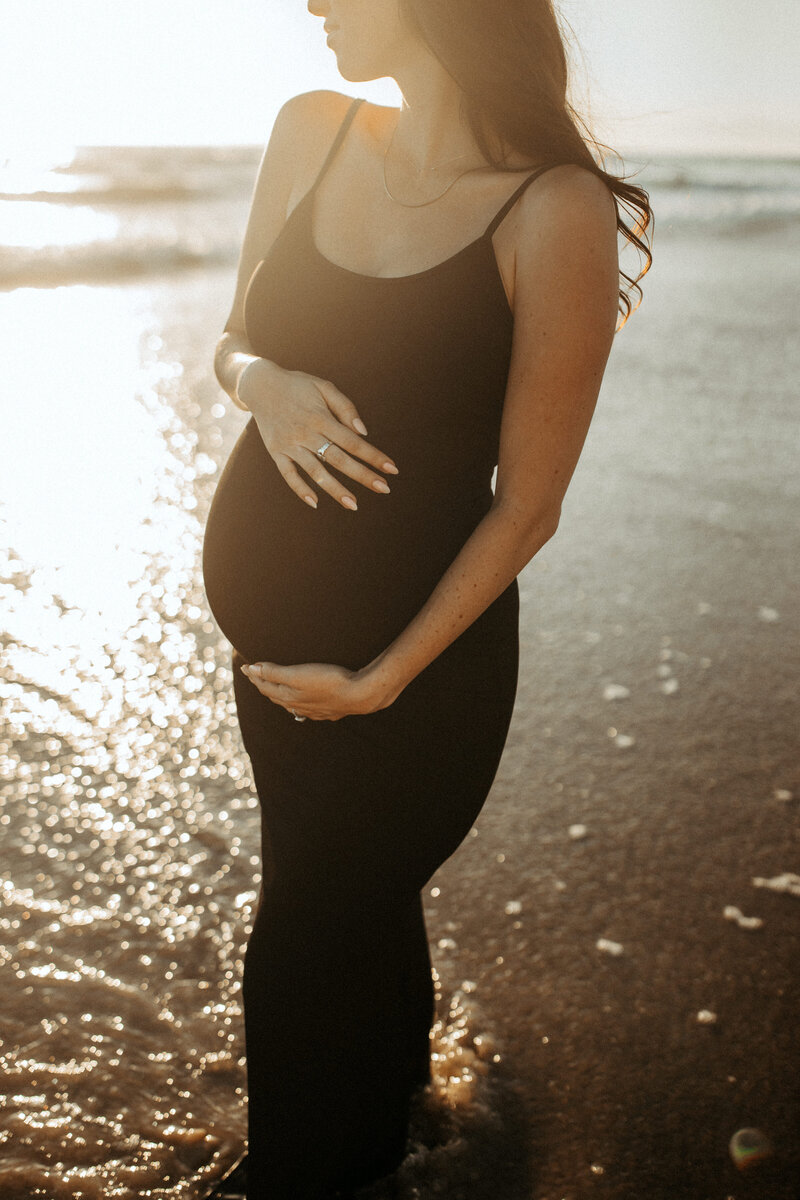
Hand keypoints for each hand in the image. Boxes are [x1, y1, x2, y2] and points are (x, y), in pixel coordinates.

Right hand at [239, 359, 398, 509]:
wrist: (260, 384)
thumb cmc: (298, 385)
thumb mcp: (323, 386)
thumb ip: (345, 407)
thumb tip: (364, 432)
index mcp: (321, 417)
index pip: (352, 441)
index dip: (373, 456)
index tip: (392, 469)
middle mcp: (306, 433)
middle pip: (338, 459)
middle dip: (363, 475)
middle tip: (384, 489)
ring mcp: (289, 445)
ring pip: (315, 472)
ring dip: (335, 489)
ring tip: (354, 505)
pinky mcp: (276, 452)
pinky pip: (288, 475)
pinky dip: (300, 489)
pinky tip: (315, 503)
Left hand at [240, 660, 394, 721]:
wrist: (360, 695)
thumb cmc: (329, 681)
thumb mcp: (298, 674)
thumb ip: (274, 672)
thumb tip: (251, 669)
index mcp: (289, 697)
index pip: (265, 686)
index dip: (255, 675)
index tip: (246, 666)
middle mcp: (298, 706)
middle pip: (275, 695)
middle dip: (264, 684)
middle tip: (255, 675)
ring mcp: (314, 711)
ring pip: (290, 704)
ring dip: (280, 695)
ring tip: (275, 690)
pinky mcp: (328, 711)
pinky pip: (306, 709)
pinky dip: (298, 704)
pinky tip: (303, 705)